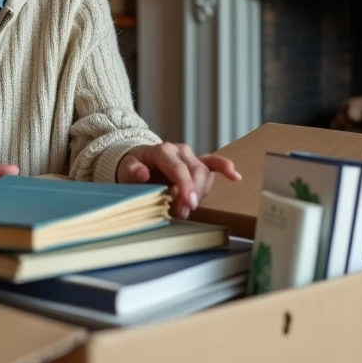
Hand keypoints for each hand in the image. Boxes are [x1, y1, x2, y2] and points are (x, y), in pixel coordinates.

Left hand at [116, 143, 242, 218]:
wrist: (137, 162)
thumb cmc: (133, 167)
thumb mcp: (126, 169)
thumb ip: (133, 171)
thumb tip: (143, 174)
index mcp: (162, 151)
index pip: (178, 168)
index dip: (186, 186)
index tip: (190, 202)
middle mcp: (179, 151)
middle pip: (196, 171)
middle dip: (193, 193)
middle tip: (184, 212)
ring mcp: (190, 156)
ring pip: (205, 174)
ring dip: (200, 192)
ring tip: (187, 207)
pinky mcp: (196, 163)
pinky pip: (213, 163)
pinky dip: (224, 168)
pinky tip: (235, 177)